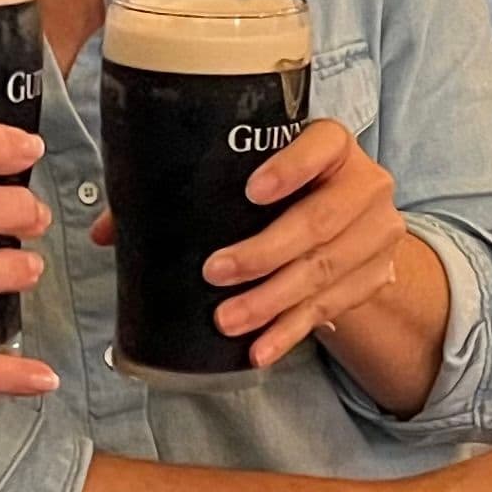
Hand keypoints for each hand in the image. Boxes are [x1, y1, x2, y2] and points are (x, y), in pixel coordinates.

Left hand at [202, 117, 406, 366]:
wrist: (351, 218)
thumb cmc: (285, 184)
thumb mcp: (257, 167)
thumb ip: (199, 183)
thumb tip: (114, 229)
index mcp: (334, 144)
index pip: (320, 147)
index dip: (289, 169)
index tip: (251, 191)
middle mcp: (365, 185)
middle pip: (317, 222)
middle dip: (263, 253)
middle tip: (216, 273)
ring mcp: (377, 234)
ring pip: (322, 272)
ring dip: (271, 302)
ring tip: (228, 319)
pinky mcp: (375, 277)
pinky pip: (330, 308)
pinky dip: (290, 331)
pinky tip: (261, 347)